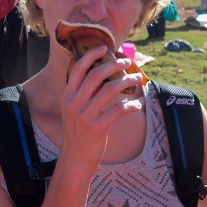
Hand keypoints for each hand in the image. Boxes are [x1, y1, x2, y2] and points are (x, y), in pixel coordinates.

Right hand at [60, 45, 142, 169]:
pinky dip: (131, 105)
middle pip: (96, 75)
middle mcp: (74, 104)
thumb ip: (85, 95)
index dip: (91, 55)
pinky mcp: (97, 128)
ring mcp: (85, 116)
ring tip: (138, 79)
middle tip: (128, 62)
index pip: (77, 69)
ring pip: (110, 89)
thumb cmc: (79, 134)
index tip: (105, 48)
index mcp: (67, 97)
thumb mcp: (75, 112)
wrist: (75, 159)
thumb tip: (104, 76)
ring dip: (127, 82)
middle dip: (114, 65)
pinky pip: (118, 110)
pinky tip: (138, 105)